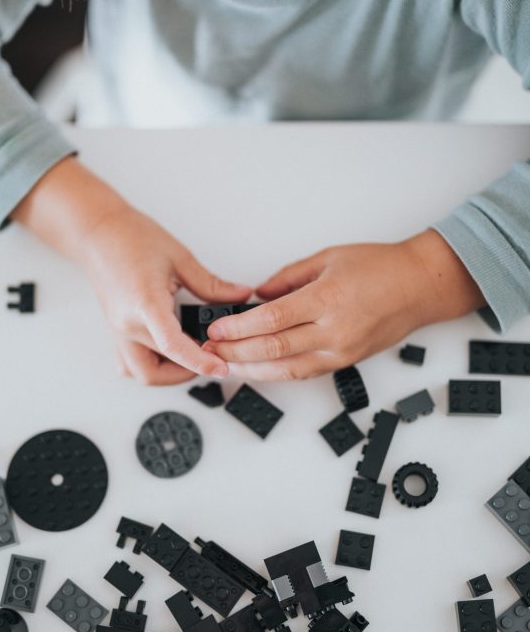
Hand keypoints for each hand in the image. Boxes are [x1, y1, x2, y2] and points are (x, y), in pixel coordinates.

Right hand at [11, 157, 251, 384]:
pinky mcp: (116, 331)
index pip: (173, 346)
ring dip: (168, 374)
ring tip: (192, 356)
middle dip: (190, 369)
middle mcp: (127, 324)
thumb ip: (211, 284)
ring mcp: (119, 331)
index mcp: (145, 303)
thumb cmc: (131, 238)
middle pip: (160, 368)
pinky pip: (130, 364)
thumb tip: (239, 296)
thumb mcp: (180, 258)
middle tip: (213, 357)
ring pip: (142, 373)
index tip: (221, 367)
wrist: (98, 231)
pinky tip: (169, 353)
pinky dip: (151, 366)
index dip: (200, 362)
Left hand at [202, 230, 484, 380]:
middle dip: (236, 352)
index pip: (271, 319)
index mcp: (327, 299)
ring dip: (252, 370)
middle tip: (210, 350)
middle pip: (274, 349)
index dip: (239, 327)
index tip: (216, 328)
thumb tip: (258, 295)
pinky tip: (257, 370)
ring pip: (287, 369)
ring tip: (225, 365)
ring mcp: (342, 351)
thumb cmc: (380, 267)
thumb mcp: (328, 258)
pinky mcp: (347, 362)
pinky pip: (305, 372)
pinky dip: (278, 373)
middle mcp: (334, 330)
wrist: (420, 287)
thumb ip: (288, 278)